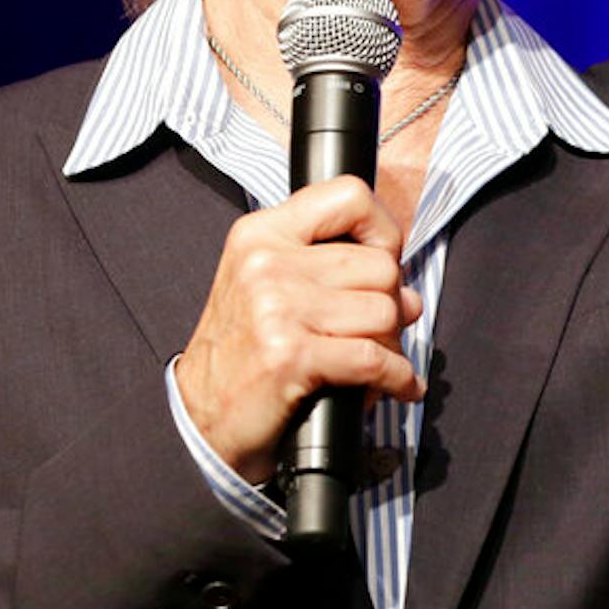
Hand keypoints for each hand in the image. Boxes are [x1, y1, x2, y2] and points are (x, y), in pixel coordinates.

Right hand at [176, 175, 425, 484]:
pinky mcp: (291, 355)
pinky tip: (398, 386)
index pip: (347, 196)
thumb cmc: (241, 349)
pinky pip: (374, 359)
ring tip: (377, 360)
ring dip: (392, 345)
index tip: (387, 256)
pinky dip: (397, 378)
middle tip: (379, 329)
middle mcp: (266, 261)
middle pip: (379, 265)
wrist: (200, 412)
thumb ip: (328, 268)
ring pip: (384, 312)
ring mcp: (277, 307)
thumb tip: (409, 292)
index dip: (383, 228)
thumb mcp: (267, 284)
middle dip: (392, 304)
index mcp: (260, 233)